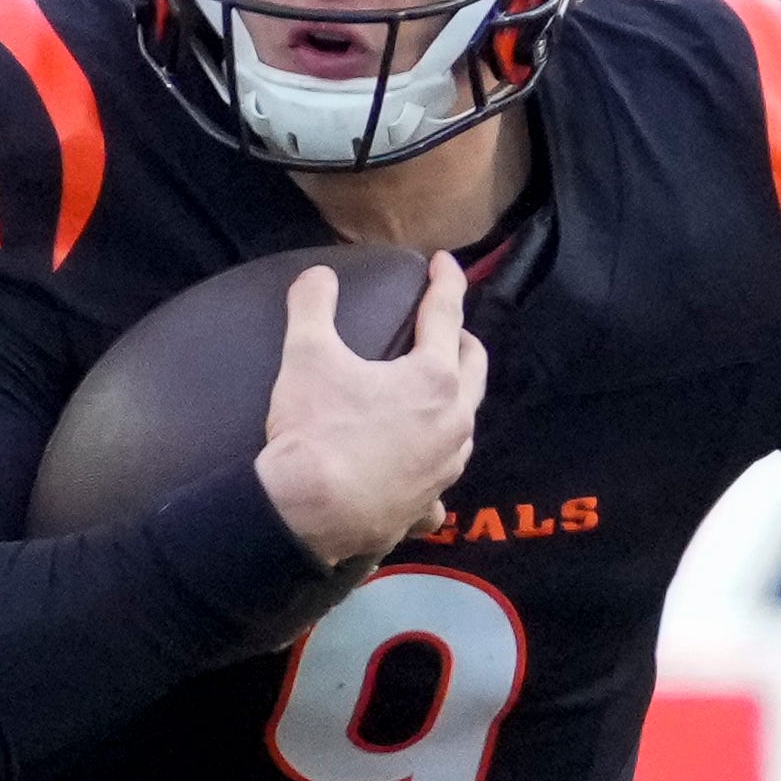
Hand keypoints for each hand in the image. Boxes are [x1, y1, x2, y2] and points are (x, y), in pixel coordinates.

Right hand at [252, 251, 483, 567]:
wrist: (306, 517)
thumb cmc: (315, 432)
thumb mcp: (306, 356)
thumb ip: (313, 306)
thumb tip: (317, 276)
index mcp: (434, 378)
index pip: (447, 314)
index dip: (447, 281)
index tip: (445, 263)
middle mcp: (453, 423)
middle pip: (474, 369)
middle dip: (463, 342)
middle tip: (449, 329)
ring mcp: (445, 469)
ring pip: (465, 425)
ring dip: (456, 402)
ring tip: (438, 393)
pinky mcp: (424, 507)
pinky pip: (439, 487)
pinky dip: (433, 472)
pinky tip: (422, 475)